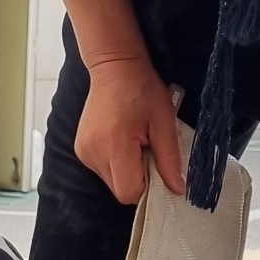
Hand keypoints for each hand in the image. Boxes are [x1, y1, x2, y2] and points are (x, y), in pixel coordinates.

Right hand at [74, 53, 185, 205]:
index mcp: (114, 146)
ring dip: (127, 171)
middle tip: (148, 151)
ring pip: (111, 182)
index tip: (157, 167)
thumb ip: (170, 159)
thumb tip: (178, 188)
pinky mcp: (81, 150)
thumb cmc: (141, 89)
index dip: (148, 187)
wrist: (115, 67)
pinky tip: (122, 141)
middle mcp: (93, 153)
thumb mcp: (164, 122)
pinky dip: (116, 164)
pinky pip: (103, 171)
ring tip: (134, 142)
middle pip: (119, 190)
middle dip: (138, 179)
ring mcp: (84, 152)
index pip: (129, 192)